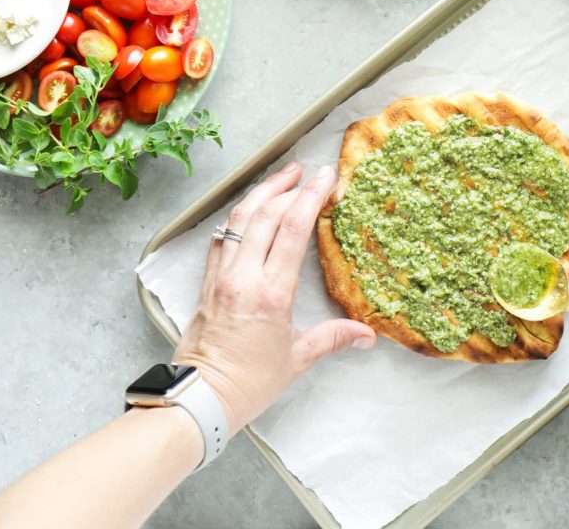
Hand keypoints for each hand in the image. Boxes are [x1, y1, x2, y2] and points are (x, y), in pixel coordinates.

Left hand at [173, 162, 375, 435]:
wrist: (200, 396)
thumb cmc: (249, 382)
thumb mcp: (297, 359)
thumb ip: (332, 338)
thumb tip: (368, 335)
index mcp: (271, 292)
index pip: (292, 229)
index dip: (310, 196)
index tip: (325, 176)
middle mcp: (244, 275)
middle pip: (266, 214)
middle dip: (288, 186)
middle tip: (307, 171)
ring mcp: (221, 274)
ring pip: (240, 218)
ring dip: (261, 193)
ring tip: (281, 177)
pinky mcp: (206, 280)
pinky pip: (222, 236)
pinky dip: (238, 217)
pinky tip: (248, 210)